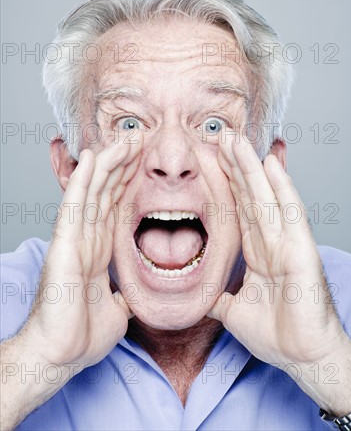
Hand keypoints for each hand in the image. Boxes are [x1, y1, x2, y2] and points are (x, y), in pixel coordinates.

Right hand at [24, 133, 142, 369]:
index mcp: (100, 250)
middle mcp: (87, 238)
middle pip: (106, 192)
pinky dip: (85, 179)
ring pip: (93, 190)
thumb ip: (124, 294)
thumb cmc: (82, 335)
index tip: (143, 160)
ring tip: (125, 138)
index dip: (128, 181)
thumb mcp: (117, 309)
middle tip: (139, 139)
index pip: (115, 206)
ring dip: (109, 163)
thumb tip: (134, 294)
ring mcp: (75, 238)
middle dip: (123, 164)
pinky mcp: (65, 244)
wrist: (61, 356)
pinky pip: (76, 205)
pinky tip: (93, 157)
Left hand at [207, 134, 350, 413]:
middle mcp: (272, 241)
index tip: (211, 160)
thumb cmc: (278, 335)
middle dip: (235, 166)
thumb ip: (219, 298)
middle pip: (250, 196)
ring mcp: (288, 242)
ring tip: (236, 140)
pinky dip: (281, 188)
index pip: (238, 210)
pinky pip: (290, 214)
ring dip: (250, 167)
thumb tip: (201, 295)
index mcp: (258, 252)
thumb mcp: (235, 312)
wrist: (304, 358)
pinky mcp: (302, 250)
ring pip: (266, 197)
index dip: (225, 184)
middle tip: (221, 136)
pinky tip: (271, 164)